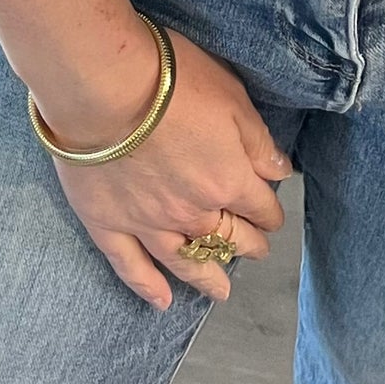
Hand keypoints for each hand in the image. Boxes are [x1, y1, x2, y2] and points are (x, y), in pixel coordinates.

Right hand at [47, 27, 292, 308]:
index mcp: (228, 181)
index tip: (271, 213)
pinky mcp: (109, 227)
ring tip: (222, 292)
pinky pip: (131, 268)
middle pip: (230, 238)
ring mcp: (149, 226)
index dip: (270, 212)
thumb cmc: (171, 81)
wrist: (103, 89)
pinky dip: (148, 287)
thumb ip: (258, 142)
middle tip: (254, 248)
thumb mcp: (232, 99)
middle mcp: (194, 214)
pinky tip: (162, 301)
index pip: (261, 208)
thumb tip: (281, 172)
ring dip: (208, 277)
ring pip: (185, 262)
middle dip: (248, 244)